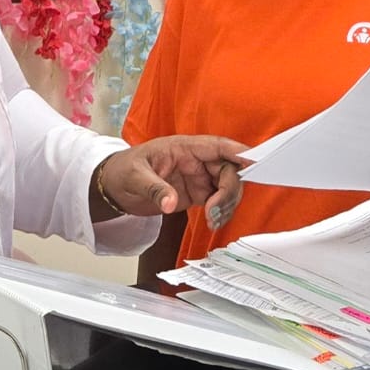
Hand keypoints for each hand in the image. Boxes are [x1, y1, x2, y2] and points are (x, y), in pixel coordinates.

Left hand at [98, 136, 250, 225]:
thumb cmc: (123, 171)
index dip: (239, 153)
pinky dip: (221, 213)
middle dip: (230, 190)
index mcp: (185, 147)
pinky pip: (219, 201)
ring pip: (228, 187)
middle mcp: (197, 161)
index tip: (255, 163)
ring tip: (212, 220)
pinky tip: (212, 223)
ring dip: (227, 204)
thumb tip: (170, 203)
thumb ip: (155, 189)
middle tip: (215, 211)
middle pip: (229, 169)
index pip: (218, 146)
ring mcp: (199, 177)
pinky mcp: (197, 194)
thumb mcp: (135, 177)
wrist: (115, 187)